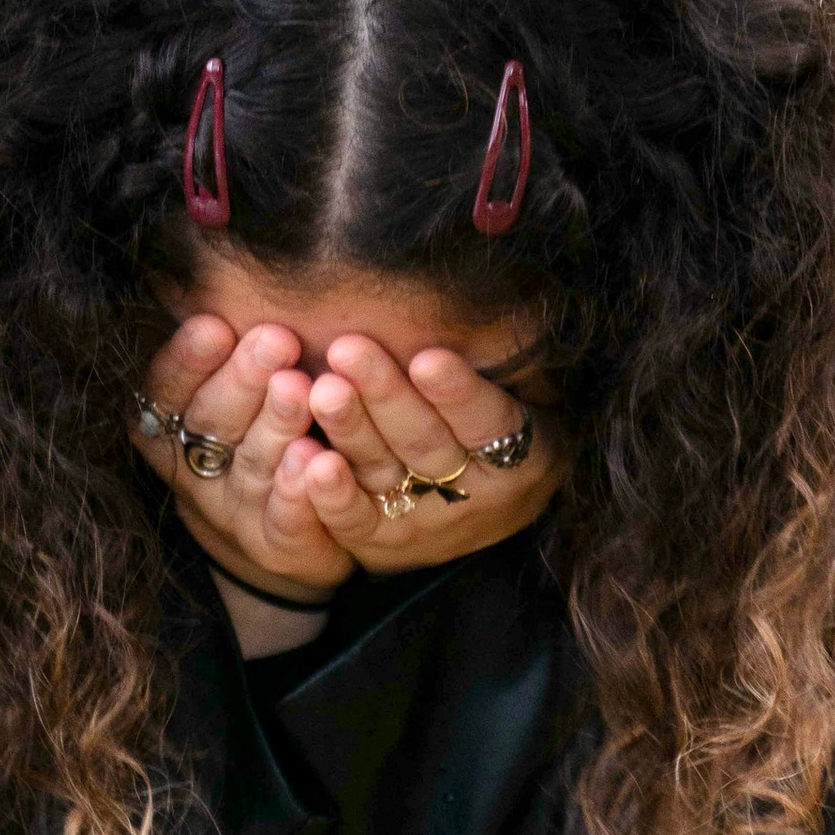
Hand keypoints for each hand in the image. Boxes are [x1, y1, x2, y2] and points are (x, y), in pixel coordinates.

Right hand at [131, 317, 355, 609]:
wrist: (280, 529)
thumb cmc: (256, 430)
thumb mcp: (228, 384)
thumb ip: (226, 338)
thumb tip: (208, 257)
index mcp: (171, 424)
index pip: (167, 388)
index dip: (188, 359)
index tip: (214, 323)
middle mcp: (195, 469)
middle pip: (212, 423)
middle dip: (242, 380)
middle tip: (275, 339)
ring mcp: (235, 513)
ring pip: (253, 467)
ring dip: (274, 428)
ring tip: (300, 390)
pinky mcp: (277, 549)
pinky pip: (286, 524)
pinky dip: (299, 494)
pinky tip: (319, 462)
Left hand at [298, 337, 562, 573]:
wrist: (481, 506)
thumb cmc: (498, 417)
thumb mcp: (523, 391)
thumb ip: (500, 352)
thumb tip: (488, 290)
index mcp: (527, 457)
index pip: (491, 421)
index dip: (458, 393)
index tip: (427, 358)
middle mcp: (478, 496)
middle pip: (427, 444)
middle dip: (385, 396)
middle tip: (347, 350)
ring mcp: (428, 523)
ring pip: (385, 473)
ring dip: (350, 432)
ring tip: (322, 390)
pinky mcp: (382, 543)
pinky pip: (355, 521)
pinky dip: (330, 494)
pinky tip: (307, 458)